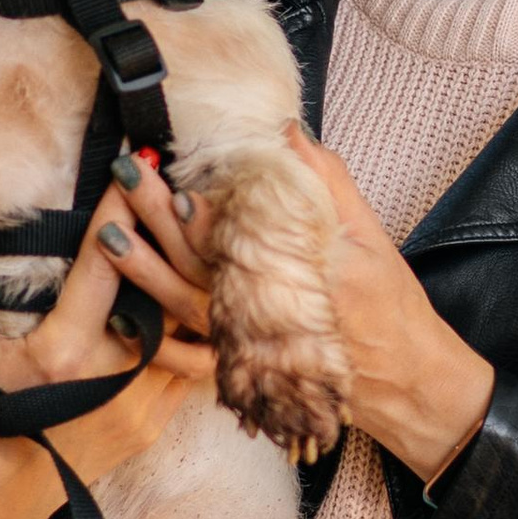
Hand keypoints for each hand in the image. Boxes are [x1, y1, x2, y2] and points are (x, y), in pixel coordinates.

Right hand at [0, 194, 212, 518]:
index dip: (120, 210)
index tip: (135, 165)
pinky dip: (195, 327)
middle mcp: (114, 379)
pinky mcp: (156, 422)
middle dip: (171, 232)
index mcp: (63, 354)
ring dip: (192, 280)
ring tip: (200, 231)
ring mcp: (143, 404)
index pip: (105, 264)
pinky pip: (191, 364)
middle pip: (165, 289)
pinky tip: (200, 290)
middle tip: (178, 186)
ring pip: (189, 330)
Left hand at [103, 128, 494, 489]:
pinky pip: (191, 354)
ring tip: (107, 233)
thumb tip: (287, 132)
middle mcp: (277, 314)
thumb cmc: (394, 308)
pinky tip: (121, 310)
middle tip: (128, 177)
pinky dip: (154, 334)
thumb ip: (328, 183)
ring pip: (187, 307)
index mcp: (311, 273)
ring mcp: (257, 348)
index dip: (204, 202)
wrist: (410, 386)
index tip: (172, 169)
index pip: (246, 232)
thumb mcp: (372, 237)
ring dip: (144, 269)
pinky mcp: (246, 370)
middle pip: (205, 263)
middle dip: (159, 220)